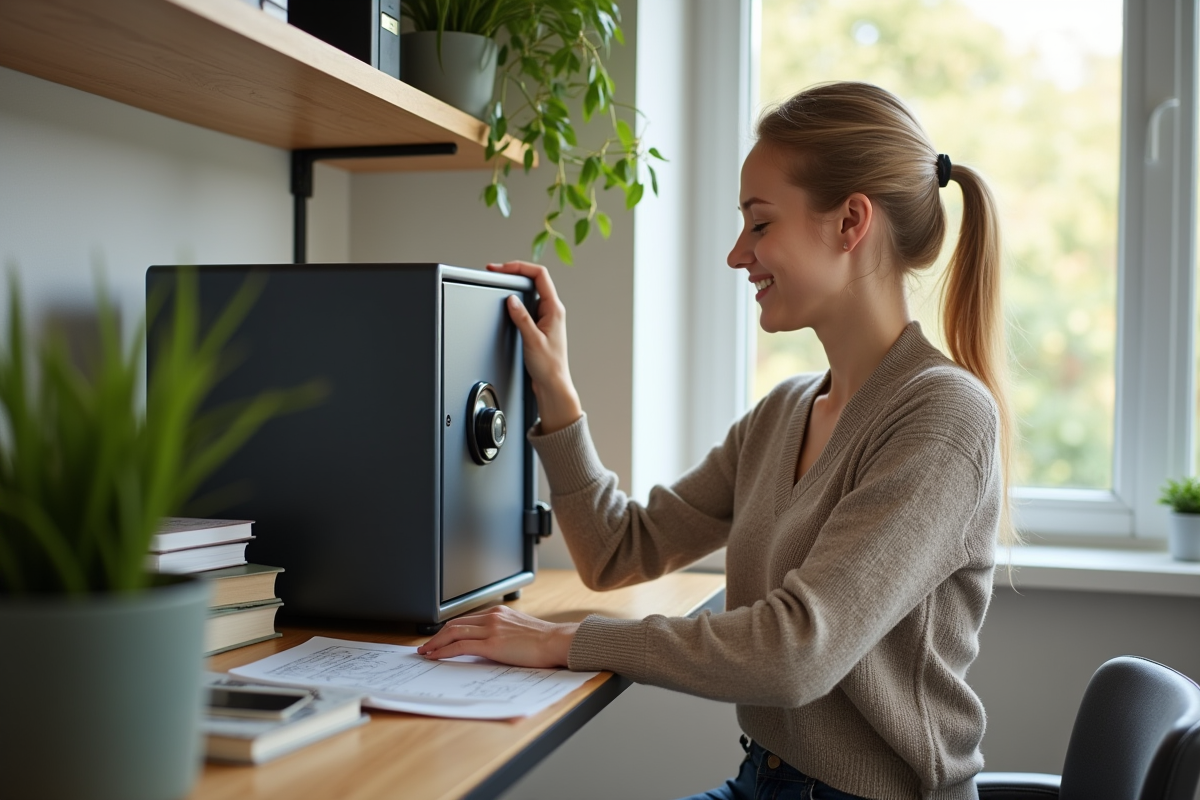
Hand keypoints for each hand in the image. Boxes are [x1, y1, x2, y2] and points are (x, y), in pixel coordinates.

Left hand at [417, 605, 579, 668]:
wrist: (556, 642)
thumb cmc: (543, 641)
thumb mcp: (519, 630)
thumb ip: (502, 633)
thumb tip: (488, 646)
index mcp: (499, 612)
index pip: (465, 619)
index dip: (449, 629)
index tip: (440, 638)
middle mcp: (492, 617)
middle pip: (455, 623)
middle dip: (436, 636)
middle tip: (426, 646)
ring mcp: (491, 629)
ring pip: (453, 632)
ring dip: (435, 643)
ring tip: (426, 653)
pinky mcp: (492, 644)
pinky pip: (461, 646)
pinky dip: (444, 651)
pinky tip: (437, 657)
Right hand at [486, 261, 581, 433]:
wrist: (553, 385)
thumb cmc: (549, 366)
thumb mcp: (532, 340)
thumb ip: (522, 318)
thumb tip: (511, 300)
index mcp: (554, 309)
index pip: (539, 275)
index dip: (520, 266)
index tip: (502, 268)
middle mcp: (551, 310)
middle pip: (534, 279)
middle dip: (514, 271)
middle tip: (496, 270)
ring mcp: (545, 317)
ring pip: (530, 291)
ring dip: (514, 284)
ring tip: (499, 280)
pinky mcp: (539, 325)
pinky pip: (527, 304)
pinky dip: (515, 299)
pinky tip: (506, 302)